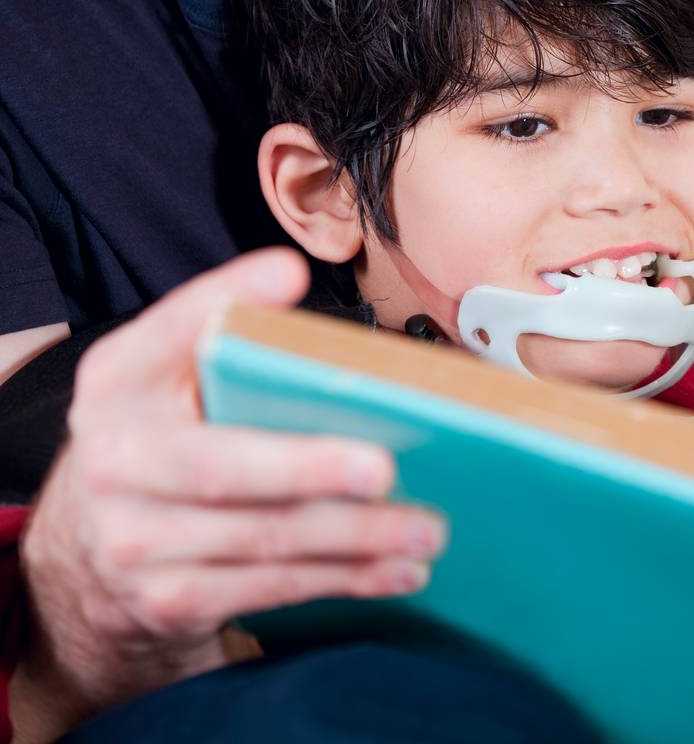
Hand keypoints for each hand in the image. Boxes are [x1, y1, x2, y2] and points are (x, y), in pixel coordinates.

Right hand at [12, 249, 447, 740]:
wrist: (87, 548)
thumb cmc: (160, 433)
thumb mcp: (167, 374)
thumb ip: (224, 333)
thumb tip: (296, 282)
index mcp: (119, 378)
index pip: (170, 328)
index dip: (227, 298)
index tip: (290, 273)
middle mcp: (117, 458)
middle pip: (223, 467)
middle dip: (309, 469)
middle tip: (384, 469)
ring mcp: (136, 539)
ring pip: (262, 538)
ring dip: (355, 536)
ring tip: (426, 526)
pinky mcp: (168, 600)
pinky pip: (268, 588)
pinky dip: (342, 579)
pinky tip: (396, 569)